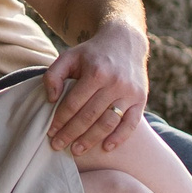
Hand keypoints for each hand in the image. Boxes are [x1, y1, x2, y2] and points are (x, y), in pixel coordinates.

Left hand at [43, 21, 149, 153]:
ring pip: (109, 122)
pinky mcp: (141, 99)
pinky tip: (106, 148)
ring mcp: (130, 92)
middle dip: (71, 133)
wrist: (125, 42)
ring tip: (77, 150)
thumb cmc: (92, 53)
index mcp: (96, 72)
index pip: (73, 103)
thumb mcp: (69, 56)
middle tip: (58, 146)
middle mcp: (115, 83)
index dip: (60, 120)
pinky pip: (131, 123)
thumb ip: (53, 75)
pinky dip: (119, 138)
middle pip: (90, 116)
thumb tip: (51, 99)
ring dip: (91, 139)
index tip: (50, 132)